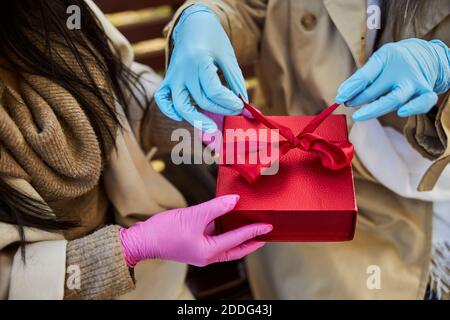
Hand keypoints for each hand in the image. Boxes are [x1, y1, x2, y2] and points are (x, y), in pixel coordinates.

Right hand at [119, 195, 271, 266]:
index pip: (237, 240)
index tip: (268, 226)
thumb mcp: (193, 216)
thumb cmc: (164, 231)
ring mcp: (201, 251)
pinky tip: (228, 220)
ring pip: (226, 245)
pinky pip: (215, 239)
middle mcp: (207, 255)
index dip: (254, 231)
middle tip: (265, 233)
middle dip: (251, 242)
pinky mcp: (195, 245)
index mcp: (208, 252)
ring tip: (251, 226)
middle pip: (236, 250)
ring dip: (238, 237)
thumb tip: (235, 201)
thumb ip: (216, 207)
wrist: (142, 239)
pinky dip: (224, 231)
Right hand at [154, 4, 247, 132]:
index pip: (214, 91)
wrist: (193, 24)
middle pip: (202, 100)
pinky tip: (181, 117)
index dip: (230, 102)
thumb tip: (244, 106)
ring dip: (197, 120)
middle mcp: (183, 70)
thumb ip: (236, 82)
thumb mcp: (228, 57)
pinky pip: (162, 99)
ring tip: (212, 129)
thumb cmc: (214, 41)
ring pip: (181, 105)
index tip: (242, 106)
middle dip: (222, 109)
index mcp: (200, 61)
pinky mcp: (168, 79)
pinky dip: (169, 110)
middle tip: (236, 111)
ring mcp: (173, 76)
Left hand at [336, 39, 449, 120]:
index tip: (340, 97)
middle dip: (359, 99)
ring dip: (374, 109)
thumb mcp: (378, 61)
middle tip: (348, 104)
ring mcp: (414, 82)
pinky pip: (423, 102)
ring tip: (358, 115)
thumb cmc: (394, 62)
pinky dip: (414, 108)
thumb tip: (342, 96)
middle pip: (377, 89)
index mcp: (387, 58)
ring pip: (395, 99)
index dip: (352, 87)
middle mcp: (401, 70)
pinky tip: (401, 112)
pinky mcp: (425, 92)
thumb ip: (362, 77)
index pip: (366, 74)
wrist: (426, 55)